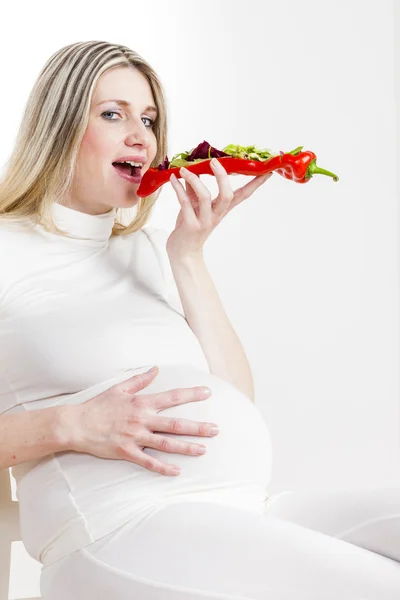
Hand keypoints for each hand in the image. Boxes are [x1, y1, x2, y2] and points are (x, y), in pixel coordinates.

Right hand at [63, 367, 218, 475]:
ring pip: (166, 444)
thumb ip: (140, 379)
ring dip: (187, 447)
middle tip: (216, 429)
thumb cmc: (98, 405)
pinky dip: (163, 468)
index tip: (208, 392)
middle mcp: (142, 419)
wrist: (76, 424)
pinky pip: (148, 462)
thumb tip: (156, 369)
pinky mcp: (127, 452)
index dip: (191, 394)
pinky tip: (177, 471)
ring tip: (204, 450)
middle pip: (176, 423)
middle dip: (198, 427)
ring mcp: (135, 437)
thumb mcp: (119, 387)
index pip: (172, 397)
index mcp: (141, 402)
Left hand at [166, 158, 272, 258]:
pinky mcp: (191, 226)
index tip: (267, 171)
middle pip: (227, 195)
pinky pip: (184, 203)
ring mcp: (205, 221)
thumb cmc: (189, 228)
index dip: (255, 183)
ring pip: (204, 196)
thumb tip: (191, 169)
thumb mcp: (194, 207)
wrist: (182, 253)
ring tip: (184, 169)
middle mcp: (216, 215)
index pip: (243, 195)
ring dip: (194, 179)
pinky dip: (177, 188)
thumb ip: (193, 190)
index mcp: (222, 209)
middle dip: (222, 176)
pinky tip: (173, 178)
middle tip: (214, 161)